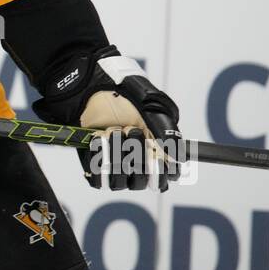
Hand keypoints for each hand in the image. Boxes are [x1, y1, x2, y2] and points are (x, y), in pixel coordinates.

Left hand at [31, 46, 183, 190]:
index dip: (161, 173)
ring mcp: (115, 165)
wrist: (90, 87)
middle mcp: (136, 161)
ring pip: (121, 182)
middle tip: (130, 130)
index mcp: (155, 150)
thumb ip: (167, 131)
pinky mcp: (95, 164)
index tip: (155, 157)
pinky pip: (99, 179)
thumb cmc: (123, 95)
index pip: (164, 177)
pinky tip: (98, 138)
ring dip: (117, 155)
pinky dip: (99, 160)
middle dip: (136, 156)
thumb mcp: (152, 107)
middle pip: (142, 182)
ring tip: (111, 130)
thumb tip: (177, 158)